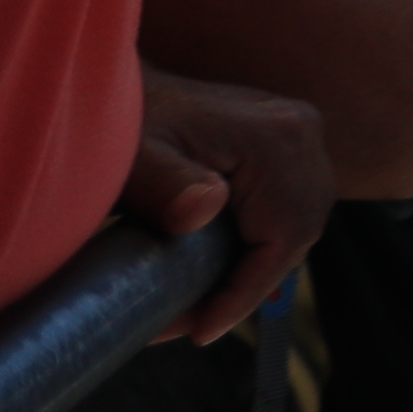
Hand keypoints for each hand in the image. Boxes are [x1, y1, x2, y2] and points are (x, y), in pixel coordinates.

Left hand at [128, 67, 335, 342]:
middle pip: (301, 230)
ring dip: (257, 265)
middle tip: (194, 323)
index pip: (285, 235)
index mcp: (276, 137)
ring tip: (201, 302)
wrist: (111, 81)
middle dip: (250, 284)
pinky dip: (261, 240)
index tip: (200, 330)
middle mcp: (300, 130)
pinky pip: (290, 203)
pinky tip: (217, 265)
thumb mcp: (134, 159)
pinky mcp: (284, 139)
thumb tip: (205, 209)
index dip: (247, 291)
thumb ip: (167, 184)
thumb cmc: (120, 122)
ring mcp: (297, 132)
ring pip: (300, 220)